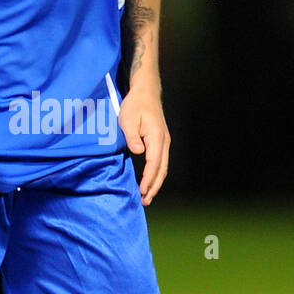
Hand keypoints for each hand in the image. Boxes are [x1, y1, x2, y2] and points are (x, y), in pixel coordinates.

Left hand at [118, 86, 169, 204]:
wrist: (146, 92)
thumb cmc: (135, 105)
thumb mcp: (128, 119)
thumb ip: (133, 137)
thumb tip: (139, 152)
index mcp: (156, 136)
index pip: (154, 163)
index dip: (148, 179)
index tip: (142, 191)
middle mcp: (164, 141)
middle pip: (162, 169)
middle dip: (154, 187)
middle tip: (145, 201)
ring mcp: (164, 142)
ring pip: (163, 167)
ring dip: (156, 182)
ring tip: (147, 196)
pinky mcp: (161, 141)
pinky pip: (160, 162)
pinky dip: (156, 174)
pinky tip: (149, 182)